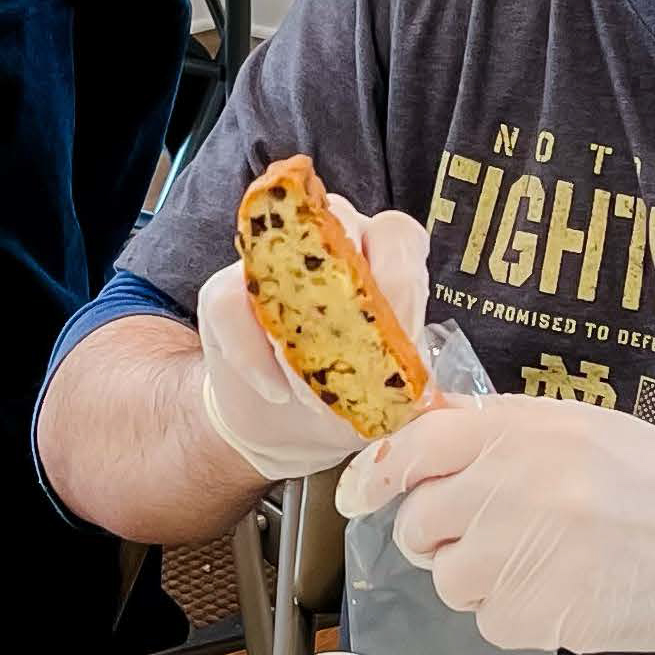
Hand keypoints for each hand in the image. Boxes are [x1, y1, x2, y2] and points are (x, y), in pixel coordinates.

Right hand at [198, 196, 429, 481]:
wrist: (289, 425)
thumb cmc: (349, 394)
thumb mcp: (390, 392)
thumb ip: (410, 378)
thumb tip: (430, 389)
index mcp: (381, 254)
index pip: (396, 236)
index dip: (401, 281)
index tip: (401, 339)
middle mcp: (328, 241)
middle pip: (338, 229)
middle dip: (347, 304)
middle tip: (355, 368)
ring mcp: (271, 260)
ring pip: (281, 258)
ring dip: (299, 331)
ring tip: (313, 394)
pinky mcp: (224, 290)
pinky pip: (231, 303)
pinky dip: (252, 354)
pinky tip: (276, 392)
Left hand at [335, 396, 654, 654]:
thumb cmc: (654, 482)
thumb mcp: (577, 426)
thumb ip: (498, 428)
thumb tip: (425, 426)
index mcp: (518, 432)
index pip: (416, 447)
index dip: (379, 474)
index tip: (361, 494)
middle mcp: (509, 488)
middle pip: (419, 521)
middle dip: (438, 533)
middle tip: (486, 532)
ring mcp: (517, 555)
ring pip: (448, 578)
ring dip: (478, 577)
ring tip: (539, 561)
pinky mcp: (534, 614)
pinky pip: (487, 620)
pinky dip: (514, 614)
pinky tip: (562, 591)